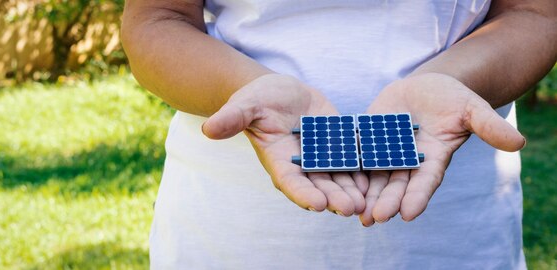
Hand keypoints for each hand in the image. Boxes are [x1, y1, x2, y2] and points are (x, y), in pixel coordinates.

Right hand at [202, 74, 366, 215]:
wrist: (280, 92)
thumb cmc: (258, 98)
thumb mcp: (245, 104)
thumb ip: (231, 118)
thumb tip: (208, 129)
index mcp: (279, 160)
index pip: (291, 182)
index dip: (304, 194)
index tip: (318, 204)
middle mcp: (301, 165)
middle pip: (320, 186)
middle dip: (335, 197)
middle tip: (351, 209)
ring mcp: (321, 157)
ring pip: (339, 178)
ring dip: (353, 191)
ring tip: (368, 202)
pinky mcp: (337, 146)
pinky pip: (352, 161)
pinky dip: (364, 171)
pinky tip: (380, 178)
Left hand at [359, 73, 524, 225]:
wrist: (424, 87)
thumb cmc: (451, 98)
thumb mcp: (471, 108)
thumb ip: (488, 125)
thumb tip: (518, 142)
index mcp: (433, 159)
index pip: (425, 182)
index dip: (418, 197)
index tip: (409, 214)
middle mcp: (409, 162)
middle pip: (396, 186)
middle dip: (386, 202)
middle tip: (375, 219)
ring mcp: (387, 152)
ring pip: (376, 177)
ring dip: (366, 195)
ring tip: (355, 212)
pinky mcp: (369, 141)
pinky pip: (358, 156)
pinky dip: (350, 169)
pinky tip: (337, 182)